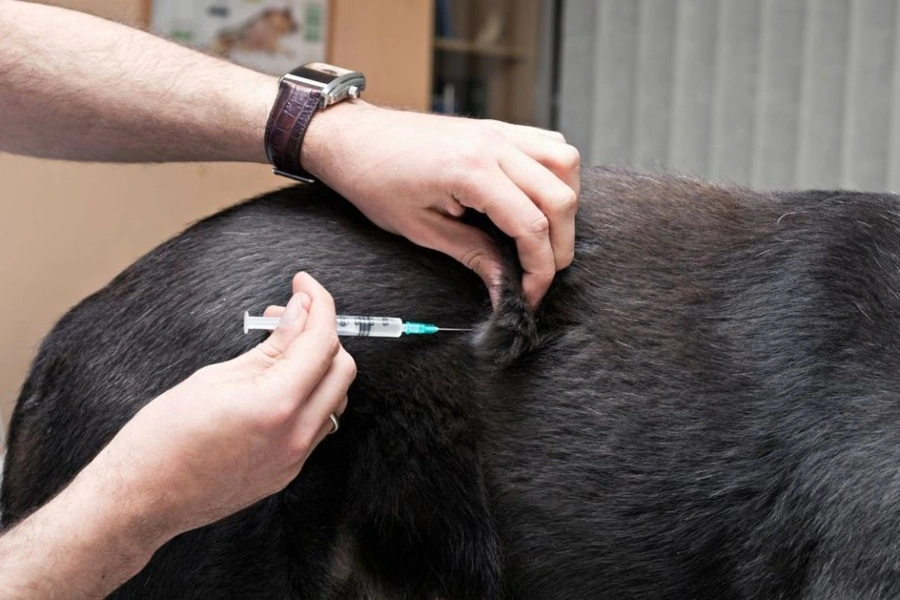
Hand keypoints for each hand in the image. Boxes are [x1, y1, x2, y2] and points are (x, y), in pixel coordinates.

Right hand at [81, 272, 354, 540]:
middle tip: (287, 314)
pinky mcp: (288, 472)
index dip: (319, 304)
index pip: (321, 341)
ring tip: (279, 346)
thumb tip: (301, 314)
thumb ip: (270, 346)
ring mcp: (295, 459)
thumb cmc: (162, 437)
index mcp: (277, 405)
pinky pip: (318, 423)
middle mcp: (296, 435)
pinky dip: (309, 394)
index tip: (304, 284)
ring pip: (335, 397)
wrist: (141, 500)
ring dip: (318, 365)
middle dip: (322, 333)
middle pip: (341, 369)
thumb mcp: (215, 377)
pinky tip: (279, 381)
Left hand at [302, 102, 580, 307]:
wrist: (353, 138)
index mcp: (471, 171)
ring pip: (566, 164)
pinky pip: (549, 145)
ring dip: (564, 205)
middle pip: (560, 198)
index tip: (530, 293)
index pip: (531, 225)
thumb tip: (504, 287)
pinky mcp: (497, 128)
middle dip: (559, 245)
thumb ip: (471, 255)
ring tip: (544, 235)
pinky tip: (536, 198)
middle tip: (539, 274)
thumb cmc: (375, 180)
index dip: (539, 268)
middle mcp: (494, 145)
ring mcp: (499, 131)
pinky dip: (555, 174)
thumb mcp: (420, 229)